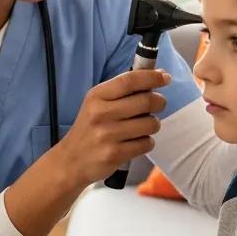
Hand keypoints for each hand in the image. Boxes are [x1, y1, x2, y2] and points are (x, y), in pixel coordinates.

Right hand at [55, 69, 170, 184]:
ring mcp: (108, 135)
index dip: (152, 77)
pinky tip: (135, 142)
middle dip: (159, 102)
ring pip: (151, 123)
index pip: (130, 80)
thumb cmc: (90, 128)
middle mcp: (101, 113)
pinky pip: (147, 143)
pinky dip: (146, 142)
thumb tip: (156, 75)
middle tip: (158, 104)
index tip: (165, 77)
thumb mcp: (97, 103)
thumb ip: (121, 90)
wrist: (71, 161)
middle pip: (146, 101)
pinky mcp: (115, 154)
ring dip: (152, 124)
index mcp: (96, 96)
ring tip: (142, 127)